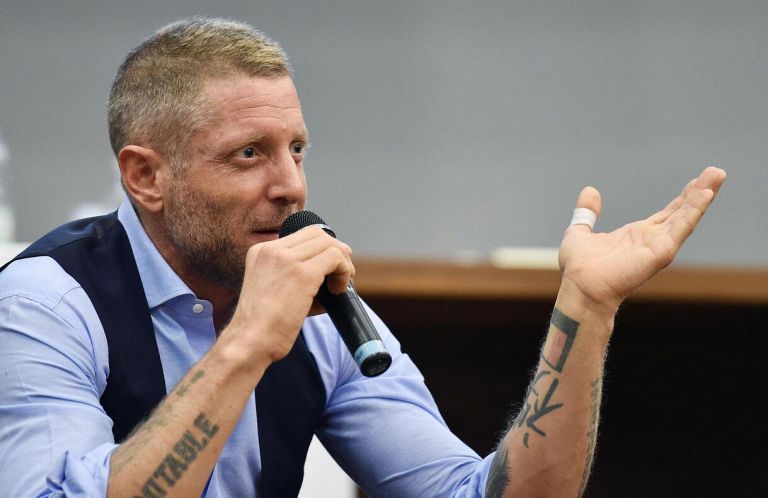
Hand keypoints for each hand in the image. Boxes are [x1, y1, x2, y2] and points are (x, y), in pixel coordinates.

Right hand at [224, 226, 353, 365]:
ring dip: (342, 263)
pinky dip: (344, 272)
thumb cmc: (263, 327)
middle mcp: (272, 250)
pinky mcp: (303, 273)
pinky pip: (335, 258)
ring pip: (329, 244)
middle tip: (342, 273)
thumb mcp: (272, 290)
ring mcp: (287, 259)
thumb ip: (295, 276)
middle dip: (335, 251)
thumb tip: (330, 276)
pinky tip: (338, 291)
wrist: (249, 341)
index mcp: (261, 251)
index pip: (301, 236)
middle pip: (317, 234)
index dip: (322, 249)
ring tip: (340, 285)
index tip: (330, 266)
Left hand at [558, 166, 725, 313]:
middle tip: (717, 172)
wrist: (580, 288)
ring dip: (703, 196)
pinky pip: (681, 227)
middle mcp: (651, 240)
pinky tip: (705, 194)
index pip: (667, 213)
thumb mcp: (580, 231)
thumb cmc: (579, 268)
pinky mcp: (661, 251)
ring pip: (686, 216)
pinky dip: (694, 210)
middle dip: (700, 192)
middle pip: (682, 212)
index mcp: (636, 235)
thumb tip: (589, 191)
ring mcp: (658, 246)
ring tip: (717, 175)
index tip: (697, 181)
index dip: (683, 198)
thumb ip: (587, 213)